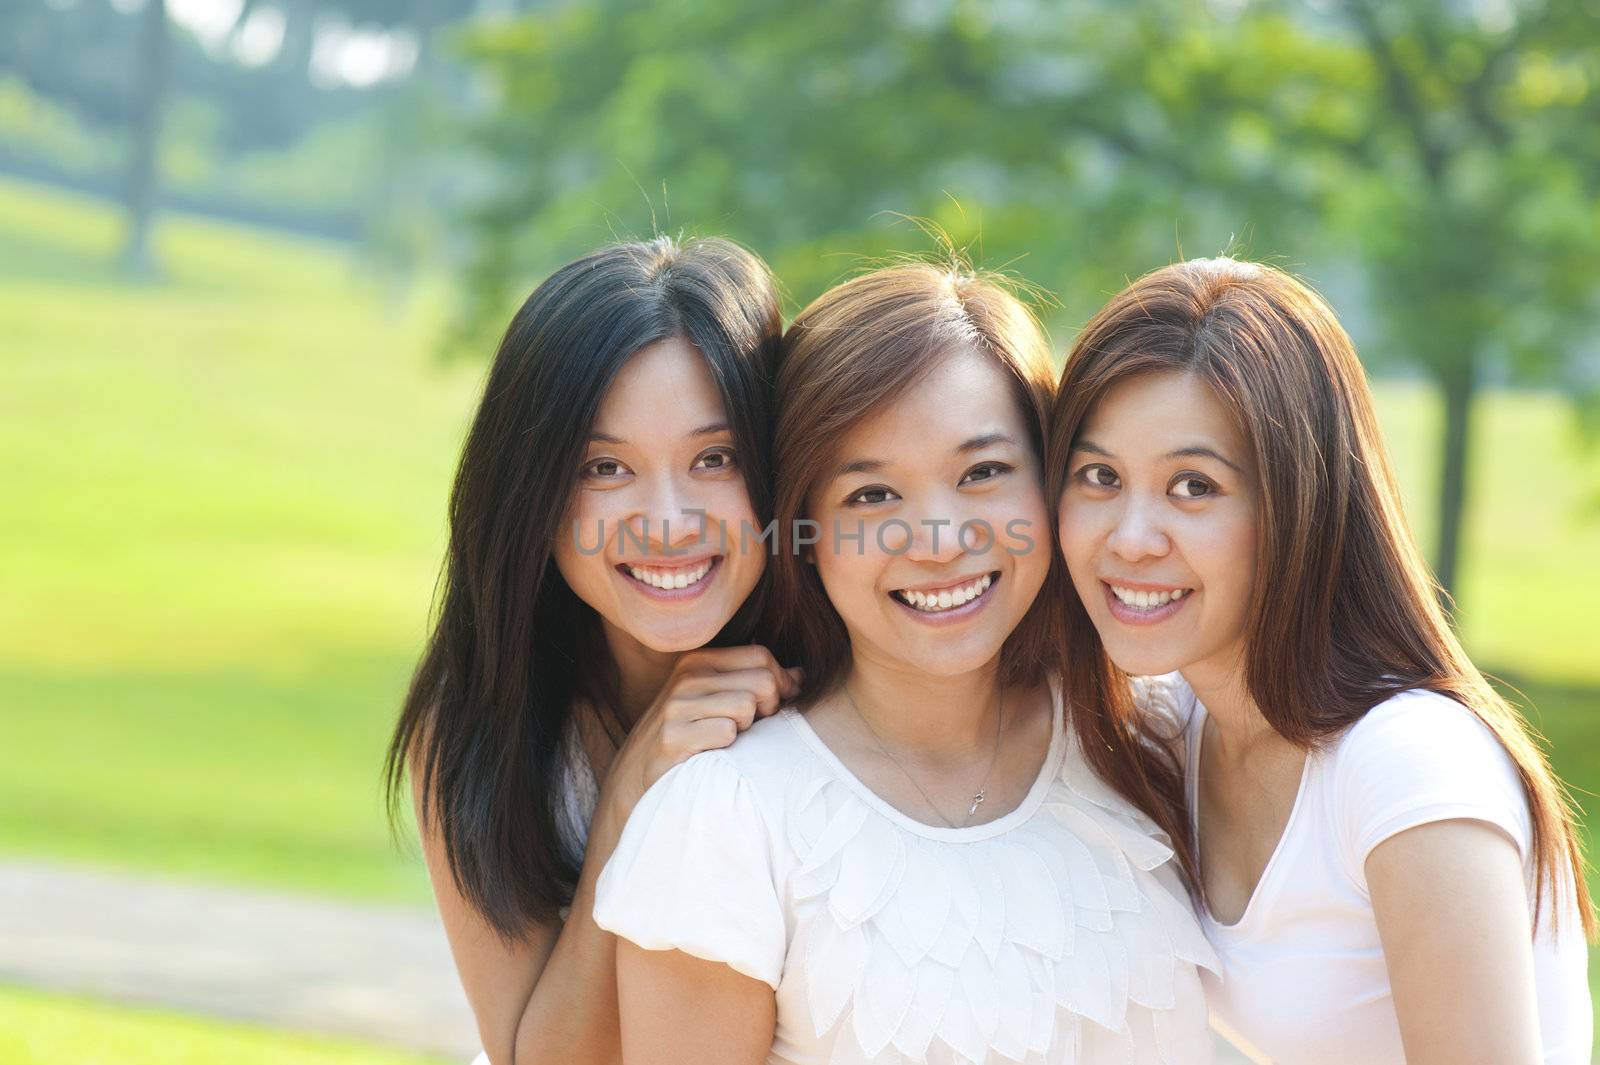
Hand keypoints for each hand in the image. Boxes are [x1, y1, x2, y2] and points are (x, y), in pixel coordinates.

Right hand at [598, 645, 801, 824]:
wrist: (637, 778)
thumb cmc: (688, 736)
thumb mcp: (715, 700)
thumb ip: (755, 682)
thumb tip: (801, 676)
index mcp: (698, 660)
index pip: (761, 656)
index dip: (781, 683)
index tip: (775, 707)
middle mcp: (686, 677)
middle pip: (762, 681)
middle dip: (769, 708)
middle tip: (754, 729)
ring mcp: (676, 707)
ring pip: (747, 707)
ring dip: (747, 730)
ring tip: (730, 740)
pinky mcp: (672, 737)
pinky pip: (726, 733)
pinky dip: (729, 748)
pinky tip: (715, 755)